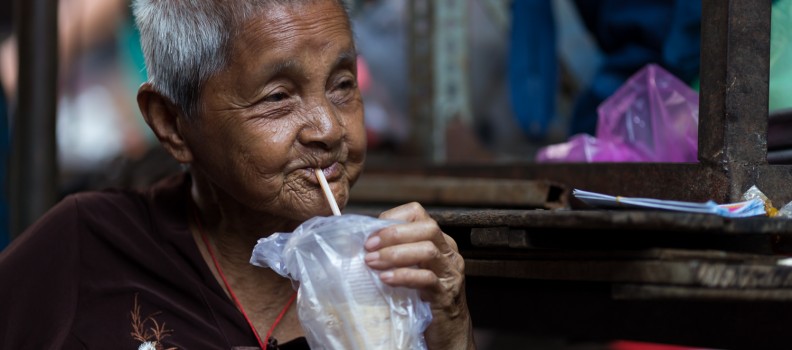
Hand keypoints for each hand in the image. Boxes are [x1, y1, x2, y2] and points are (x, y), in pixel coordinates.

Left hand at [364, 202, 474, 349]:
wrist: (449, 333)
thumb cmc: (424, 299)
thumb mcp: (412, 269)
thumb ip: (397, 253)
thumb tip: (363, 243)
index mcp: (439, 241)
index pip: (418, 213)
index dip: (393, 218)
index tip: (371, 232)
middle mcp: (449, 253)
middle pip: (427, 228)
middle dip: (394, 234)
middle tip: (368, 246)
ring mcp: (450, 273)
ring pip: (428, 251)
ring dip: (395, 254)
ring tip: (372, 262)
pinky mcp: (445, 294)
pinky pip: (427, 279)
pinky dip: (403, 276)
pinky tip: (385, 280)